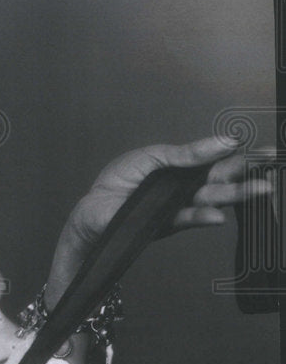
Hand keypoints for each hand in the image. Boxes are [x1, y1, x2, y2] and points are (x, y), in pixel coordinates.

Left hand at [47, 136, 273, 302]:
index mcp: (186, 166)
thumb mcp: (154, 156)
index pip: (221, 158)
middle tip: (272, 171)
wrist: (95, 207)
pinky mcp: (170, 222)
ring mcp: (182, 205)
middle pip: (225, 178)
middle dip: (250, 175)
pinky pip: (191, 217)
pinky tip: (219, 213)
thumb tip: (225, 141)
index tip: (271, 152)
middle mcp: (189, 186)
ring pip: (214, 198)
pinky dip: (205, 215)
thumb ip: (189, 153)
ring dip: (238, 195)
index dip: (246, 155)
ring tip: (261, 189)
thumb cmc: (120, 180)